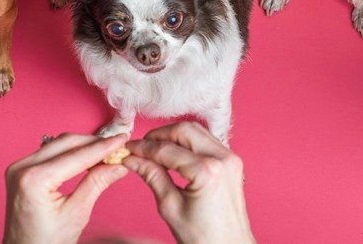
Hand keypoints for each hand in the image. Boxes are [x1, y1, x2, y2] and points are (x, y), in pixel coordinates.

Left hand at [3, 133, 129, 243]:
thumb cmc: (45, 242)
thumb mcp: (76, 214)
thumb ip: (97, 183)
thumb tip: (118, 165)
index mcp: (34, 179)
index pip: (77, 155)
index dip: (103, 147)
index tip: (122, 140)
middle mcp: (22, 168)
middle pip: (66, 142)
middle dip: (94, 143)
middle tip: (117, 146)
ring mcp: (18, 168)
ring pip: (58, 144)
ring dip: (82, 146)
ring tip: (105, 152)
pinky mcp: (20, 171)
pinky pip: (49, 153)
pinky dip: (69, 152)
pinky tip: (86, 157)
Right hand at [124, 122, 254, 243]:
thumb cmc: (204, 237)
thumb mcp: (170, 207)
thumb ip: (152, 176)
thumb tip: (132, 159)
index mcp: (207, 171)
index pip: (167, 149)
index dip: (143, 148)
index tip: (128, 149)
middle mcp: (223, 159)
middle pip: (184, 130)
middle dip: (159, 135)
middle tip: (140, 146)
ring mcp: (231, 158)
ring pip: (197, 131)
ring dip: (174, 136)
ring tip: (154, 150)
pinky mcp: (233, 162)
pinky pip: (207, 141)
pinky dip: (188, 143)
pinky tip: (173, 153)